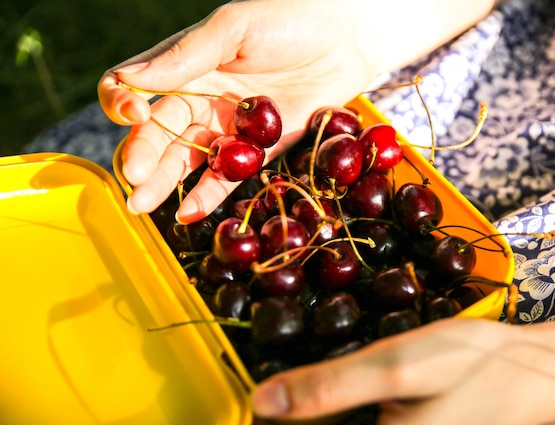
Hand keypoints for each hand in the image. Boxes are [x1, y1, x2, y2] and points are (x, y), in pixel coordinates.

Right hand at [98, 0, 495, 222]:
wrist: (344, 40)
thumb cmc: (288, 20)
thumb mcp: (234, 29)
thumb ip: (186, 56)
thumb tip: (131, 80)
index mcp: (185, 68)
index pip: (136, 90)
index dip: (124, 104)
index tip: (135, 114)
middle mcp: (200, 102)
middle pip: (159, 134)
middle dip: (141, 156)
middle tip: (134, 181)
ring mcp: (228, 130)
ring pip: (187, 160)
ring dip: (164, 183)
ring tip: (142, 205)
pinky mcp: (258, 151)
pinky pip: (228, 177)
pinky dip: (207, 194)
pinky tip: (190, 212)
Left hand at [251, 317, 554, 424]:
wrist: (541, 369)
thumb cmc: (477, 366)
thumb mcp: (398, 367)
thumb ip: (328, 388)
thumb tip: (261, 402)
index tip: (235, 408)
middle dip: (292, 413)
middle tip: (267, 390)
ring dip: (312, 411)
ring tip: (288, 389)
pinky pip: (357, 423)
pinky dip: (338, 409)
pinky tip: (332, 389)